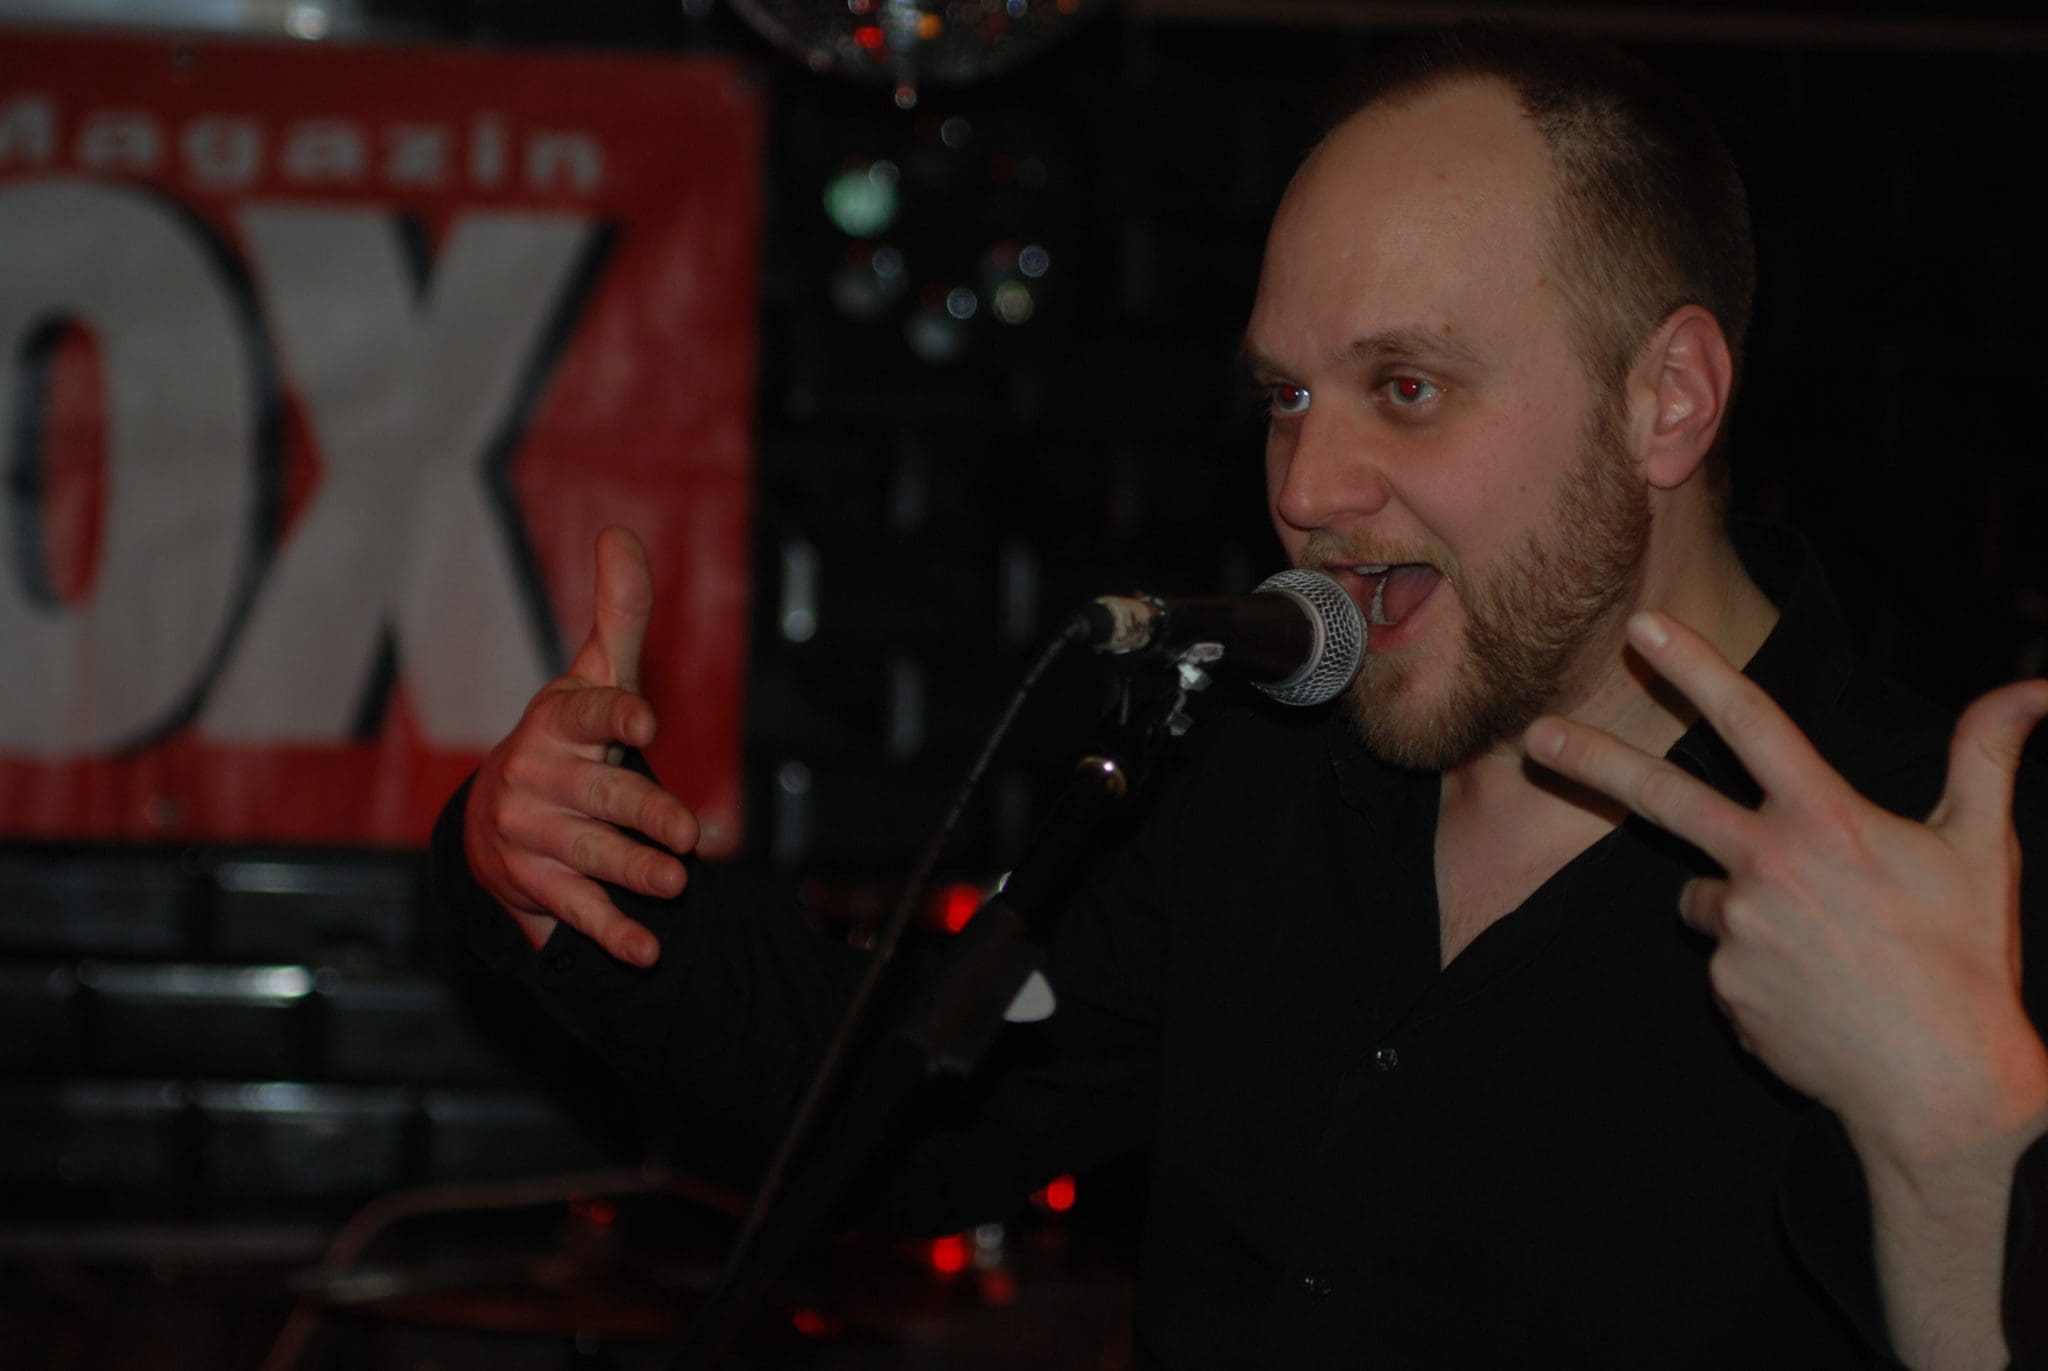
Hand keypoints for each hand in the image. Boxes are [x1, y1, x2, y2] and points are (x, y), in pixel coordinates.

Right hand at [463, 526, 699, 967]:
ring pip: (590, 855)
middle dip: (644, 815)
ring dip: (633, 873)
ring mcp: (533, 835)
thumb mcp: (592, 677)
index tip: (647, 721)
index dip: (616, 714)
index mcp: (557, 722)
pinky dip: (610, 932)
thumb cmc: (568, 735)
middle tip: (691, 836)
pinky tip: (645, 949)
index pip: (588, 714)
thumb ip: (618, 615)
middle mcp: (539, 778)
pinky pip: (575, 910)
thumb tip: (622, 533)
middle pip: (600, 796)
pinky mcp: (535, 885)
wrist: (498, 817)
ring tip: (677, 884)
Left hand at [1524, 611, 2047, 1161]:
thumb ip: (1985, 757)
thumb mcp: (1981, 849)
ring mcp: (1739, 931)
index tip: (1642, 629)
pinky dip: (1754, 970)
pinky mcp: (1722, 990)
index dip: (1696, 667)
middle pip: (1659, 795)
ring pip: (1704, 895)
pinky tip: (1811, 998)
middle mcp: (1770, 865)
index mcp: (1829, 821)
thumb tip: (2037, 685)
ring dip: (1739, 906)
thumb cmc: (1967, 962)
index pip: (1753, 722)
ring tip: (1820, 949)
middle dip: (1589, 760)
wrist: (1943, 1088)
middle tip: (1534, 735)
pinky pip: (1722, 961)